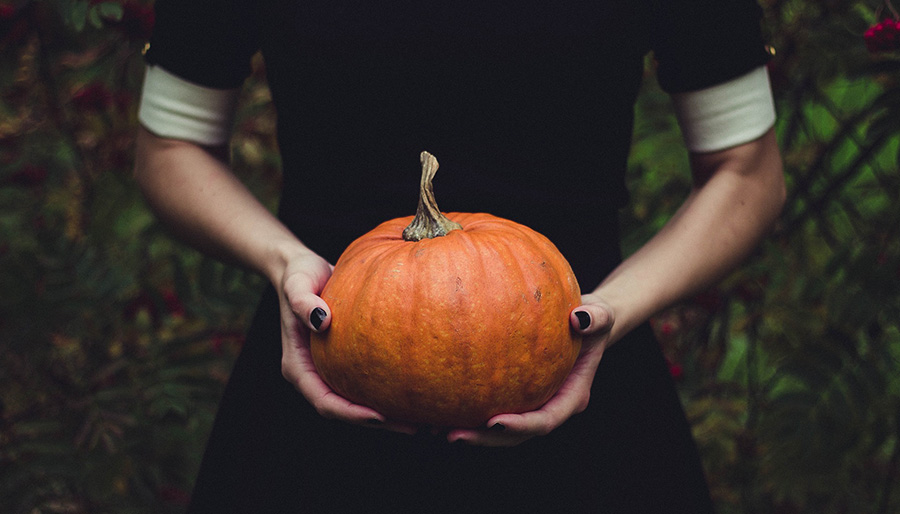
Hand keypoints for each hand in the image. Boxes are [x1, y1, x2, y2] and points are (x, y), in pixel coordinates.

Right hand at [276, 250, 415, 433]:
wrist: (303, 268)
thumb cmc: (298, 275)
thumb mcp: (297, 284)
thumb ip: (303, 302)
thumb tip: (322, 321)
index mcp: (298, 367)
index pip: (324, 402)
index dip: (351, 414)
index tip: (379, 416)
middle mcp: (314, 374)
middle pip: (345, 410)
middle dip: (378, 422)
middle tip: (414, 426)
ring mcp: (330, 370)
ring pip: (359, 401)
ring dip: (388, 413)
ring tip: (424, 417)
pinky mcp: (346, 361)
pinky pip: (368, 382)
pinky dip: (389, 390)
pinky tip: (418, 389)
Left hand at [446, 293, 613, 446]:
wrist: (582, 323)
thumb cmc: (591, 318)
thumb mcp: (601, 313)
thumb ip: (596, 317)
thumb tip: (579, 318)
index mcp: (571, 396)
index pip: (545, 420)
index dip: (521, 427)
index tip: (494, 423)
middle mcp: (548, 406)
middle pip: (516, 435)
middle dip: (485, 439)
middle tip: (453, 436)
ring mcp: (529, 404)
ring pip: (498, 429)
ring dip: (470, 432)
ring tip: (435, 429)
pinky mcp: (513, 395)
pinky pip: (488, 406)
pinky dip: (465, 410)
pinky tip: (436, 406)